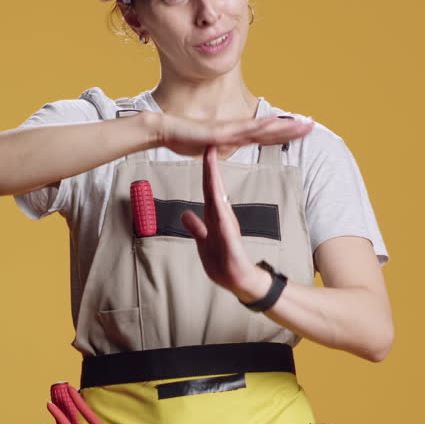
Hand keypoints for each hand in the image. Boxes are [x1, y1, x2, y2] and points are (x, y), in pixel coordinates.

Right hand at [153, 112, 312, 157]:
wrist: (164, 130)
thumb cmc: (182, 138)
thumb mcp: (207, 149)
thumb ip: (219, 149)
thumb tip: (226, 151)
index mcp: (235, 135)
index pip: (265, 136)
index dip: (283, 133)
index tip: (300, 130)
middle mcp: (236, 130)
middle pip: (269, 130)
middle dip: (292, 128)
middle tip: (312, 124)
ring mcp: (229, 129)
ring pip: (262, 128)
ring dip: (283, 126)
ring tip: (302, 124)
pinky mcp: (220, 132)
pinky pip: (243, 129)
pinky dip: (260, 125)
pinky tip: (274, 121)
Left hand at [180, 146, 272, 300]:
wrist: (239, 279)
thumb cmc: (224, 260)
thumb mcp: (204, 241)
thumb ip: (196, 227)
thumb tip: (185, 213)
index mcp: (216, 216)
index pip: (209, 189)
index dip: (206, 170)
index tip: (204, 150)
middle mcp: (222, 217)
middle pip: (214, 188)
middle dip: (210, 167)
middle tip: (209, 144)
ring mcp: (227, 226)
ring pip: (218, 199)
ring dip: (214, 180)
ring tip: (211, 161)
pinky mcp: (230, 239)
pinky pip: (223, 221)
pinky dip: (220, 208)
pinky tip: (216, 196)